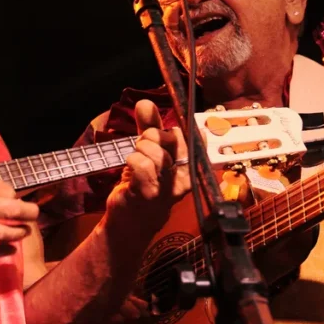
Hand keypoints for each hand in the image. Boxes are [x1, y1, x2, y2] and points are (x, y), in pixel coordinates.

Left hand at [106, 99, 191, 232]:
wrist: (131, 220)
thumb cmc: (143, 184)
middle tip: (144, 152)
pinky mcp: (151, 192)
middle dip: (151, 137)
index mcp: (191, 164)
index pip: (192, 135)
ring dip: (139, 150)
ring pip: (154, 149)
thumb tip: (145, 103)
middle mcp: (186, 175)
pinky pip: (141, 163)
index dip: (174, 131)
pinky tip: (131, 171)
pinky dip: (132, 161)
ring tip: (136, 163)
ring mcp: (169, 186)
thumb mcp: (149, 152)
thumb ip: (149, 126)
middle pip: (170, 136)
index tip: (163, 138)